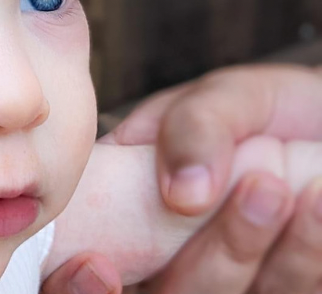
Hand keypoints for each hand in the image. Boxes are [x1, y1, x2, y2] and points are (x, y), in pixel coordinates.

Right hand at [41, 64, 321, 293]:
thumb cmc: (267, 108)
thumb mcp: (226, 96)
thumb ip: (193, 126)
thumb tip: (180, 193)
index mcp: (123, 201)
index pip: (78, 257)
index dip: (73, 282)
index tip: (97, 266)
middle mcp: (162, 255)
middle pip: (162, 293)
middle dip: (216, 254)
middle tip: (263, 186)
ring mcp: (219, 280)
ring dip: (262, 250)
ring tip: (295, 187)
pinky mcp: (273, 289)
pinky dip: (303, 255)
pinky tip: (317, 206)